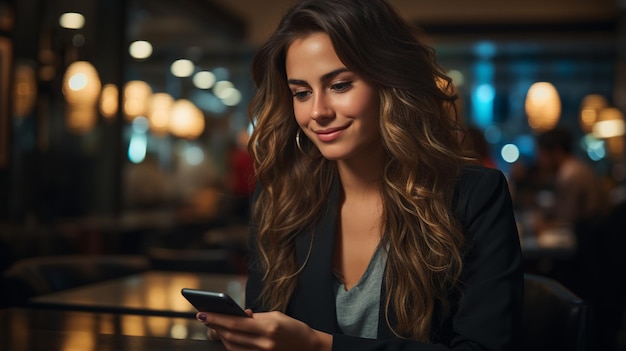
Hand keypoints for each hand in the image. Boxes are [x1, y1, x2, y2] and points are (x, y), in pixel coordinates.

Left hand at [196, 310, 331, 350]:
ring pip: (232, 347)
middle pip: (231, 337)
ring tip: (213, 326)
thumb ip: (255, 317)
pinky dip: (230, 345)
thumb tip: (238, 315)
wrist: (309, 347)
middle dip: (215, 326)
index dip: (217, 318)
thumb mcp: (276, 315)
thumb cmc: (293, 328)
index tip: (203, 313)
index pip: (236, 323)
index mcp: (269, 327)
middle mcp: (265, 343)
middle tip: (204, 317)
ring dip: (220, 336)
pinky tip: (226, 337)